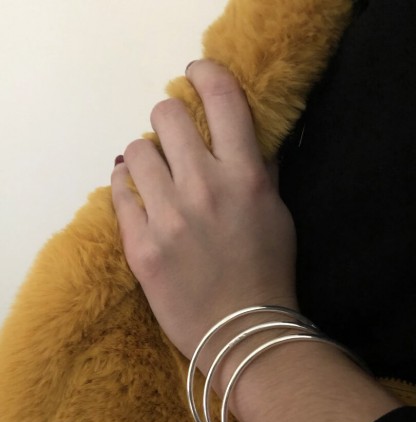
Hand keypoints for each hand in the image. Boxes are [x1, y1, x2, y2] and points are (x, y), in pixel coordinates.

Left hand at [111, 59, 296, 361]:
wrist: (242, 334)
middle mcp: (205, 188)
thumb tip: (244, 137)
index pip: (222, 98)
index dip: (205, 73)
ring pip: (134, 152)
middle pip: (166, 116)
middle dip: (167, 120)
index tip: (195, 75)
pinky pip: (118, 193)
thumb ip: (260, 171)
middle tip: (172, 139)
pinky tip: (138, 199)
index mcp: (246, 177)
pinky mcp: (140, 246)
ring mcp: (168, 218)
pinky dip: (126, 189)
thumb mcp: (277, 216)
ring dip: (144, 158)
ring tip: (153, 178)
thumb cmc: (267, 274)